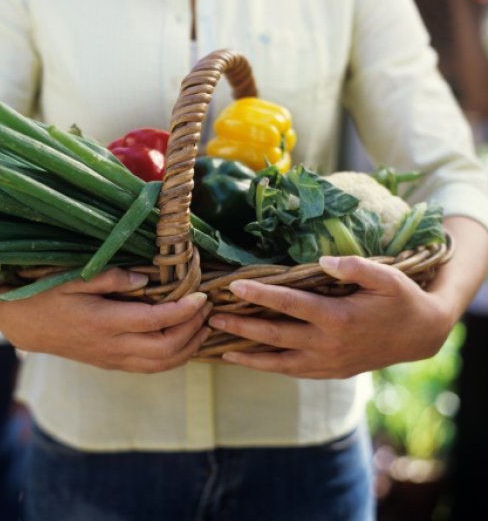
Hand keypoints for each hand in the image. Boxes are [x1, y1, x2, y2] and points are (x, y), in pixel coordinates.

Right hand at [0, 268, 211, 372]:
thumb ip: (110, 278)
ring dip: (188, 348)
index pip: (156, 321)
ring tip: (203, 327)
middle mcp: (112, 346)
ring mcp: (112, 359)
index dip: (184, 311)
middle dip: (193, 330)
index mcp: (105, 322)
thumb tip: (146, 280)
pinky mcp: (111, 364)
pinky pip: (150, 368)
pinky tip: (182, 342)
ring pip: (161, 364)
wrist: (24, 325)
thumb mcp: (73, 278)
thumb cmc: (46, 295)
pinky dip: (173, 358)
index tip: (201, 295)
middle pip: (166, 348)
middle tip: (208, 309)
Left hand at [209, 256, 455, 378]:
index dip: (260, 294)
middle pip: (275, 335)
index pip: (290, 304)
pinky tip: (247, 360)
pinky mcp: (328, 372)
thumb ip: (355, 267)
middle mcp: (328, 344)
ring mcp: (327, 362)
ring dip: (247, 355)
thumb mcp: (386, 276)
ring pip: (278, 362)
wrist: (420, 336)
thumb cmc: (400, 299)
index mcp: (338, 317)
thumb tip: (323, 260)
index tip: (234, 286)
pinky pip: (291, 371)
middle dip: (241, 326)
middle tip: (212, 317)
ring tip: (219, 347)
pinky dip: (267, 367)